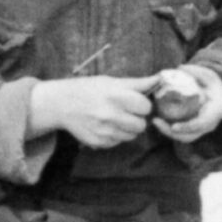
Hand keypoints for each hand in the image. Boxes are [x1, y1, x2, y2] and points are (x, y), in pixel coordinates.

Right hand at [28, 76, 153, 148]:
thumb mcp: (112, 81)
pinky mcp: (98, 142)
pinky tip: (105, 126)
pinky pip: (117, 142)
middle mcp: (110, 114)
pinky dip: (115, 136)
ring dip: (127, 129)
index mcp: (116, 95)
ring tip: (115, 118)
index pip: (146, 107)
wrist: (61, 103)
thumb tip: (160, 78)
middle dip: (137, 119)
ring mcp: (103, 130)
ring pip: (131, 136)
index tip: (136, 102)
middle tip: (127, 112)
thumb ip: (138, 83)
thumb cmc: (89, 89)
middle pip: (141, 125)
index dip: (143, 105)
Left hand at [146, 64, 221, 143]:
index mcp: (215, 111)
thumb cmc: (214, 86)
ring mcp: (202, 129)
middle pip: (190, 135)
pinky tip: (159, 121)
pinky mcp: (194, 130)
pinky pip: (182, 134)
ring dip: (168, 132)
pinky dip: (169, 130)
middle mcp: (209, 124)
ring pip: (185, 137)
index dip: (187, 126)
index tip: (174, 126)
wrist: (221, 96)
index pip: (201, 123)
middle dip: (172, 132)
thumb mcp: (209, 76)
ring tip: (155, 121)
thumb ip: (196, 71)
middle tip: (156, 121)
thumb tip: (180, 67)